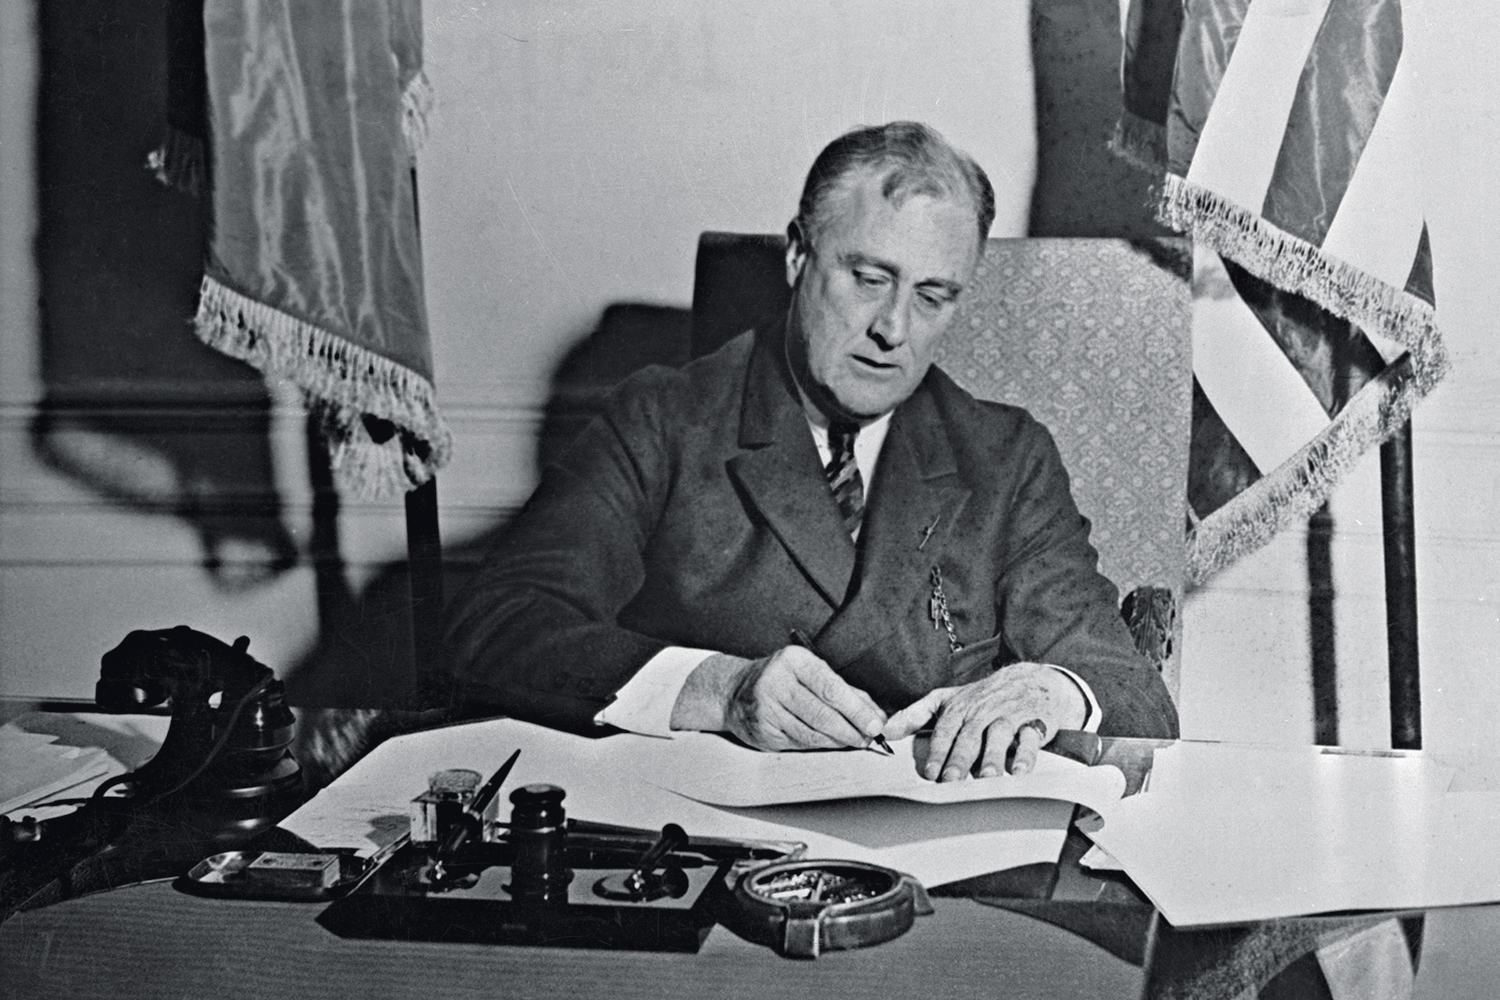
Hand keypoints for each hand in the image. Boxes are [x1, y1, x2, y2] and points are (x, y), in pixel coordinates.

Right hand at [671, 647, 885, 750]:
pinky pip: (800, 743)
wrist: (734, 692)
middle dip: (851, 729)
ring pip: (812, 733)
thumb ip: (843, 690)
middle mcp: (776, 683)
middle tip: (869, 737)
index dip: (856, 709)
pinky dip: (820, 745)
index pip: (830, 688)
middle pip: (822, 713)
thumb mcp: (809, 672)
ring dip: (839, 741)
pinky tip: (831, 742)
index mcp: (792, 661)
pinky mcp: (763, 733)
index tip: (875, 723)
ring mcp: (766, 710)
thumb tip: (876, 714)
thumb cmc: (782, 679)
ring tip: (855, 741)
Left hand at [882, 663, 1086, 780]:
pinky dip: (1025, 755)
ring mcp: (1009, 716)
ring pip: (999, 736)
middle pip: (970, 736)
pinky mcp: (1035, 724)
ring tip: (985, 778)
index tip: (930, 773)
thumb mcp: (948, 699)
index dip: (937, 752)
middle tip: (951, 780)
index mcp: (960, 708)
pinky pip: (1030, 739)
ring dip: (992, 757)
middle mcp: (983, 712)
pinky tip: (1019, 771)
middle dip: (960, 758)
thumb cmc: (983, 695)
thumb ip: (916, 714)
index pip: (945, 731)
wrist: (1032, 679)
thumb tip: (886, 731)